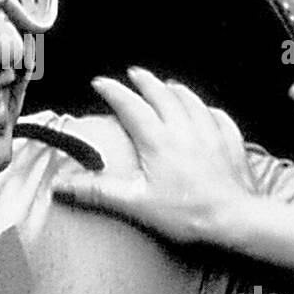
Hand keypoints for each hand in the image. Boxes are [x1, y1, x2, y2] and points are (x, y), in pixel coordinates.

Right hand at [53, 67, 255, 247]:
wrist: (235, 219)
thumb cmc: (187, 213)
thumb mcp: (135, 204)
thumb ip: (97, 192)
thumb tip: (59, 186)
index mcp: (158, 140)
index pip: (130, 106)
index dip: (113, 91)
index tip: (100, 82)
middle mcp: (183, 129)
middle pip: (162, 95)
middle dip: (145, 82)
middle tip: (134, 74)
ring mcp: (210, 133)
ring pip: (191, 100)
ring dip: (176, 90)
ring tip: (168, 84)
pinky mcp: (230, 143)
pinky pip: (219, 117)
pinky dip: (208, 109)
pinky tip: (207, 111)